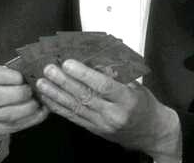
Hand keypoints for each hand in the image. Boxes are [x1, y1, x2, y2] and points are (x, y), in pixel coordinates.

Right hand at [0, 63, 48, 157]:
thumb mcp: (0, 72)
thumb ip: (13, 71)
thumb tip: (35, 72)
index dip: (10, 76)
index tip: (22, 78)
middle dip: (19, 94)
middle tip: (31, 91)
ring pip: (5, 114)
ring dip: (26, 109)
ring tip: (37, 103)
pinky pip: (12, 126)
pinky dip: (29, 119)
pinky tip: (39, 113)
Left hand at [35, 60, 180, 161]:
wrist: (151, 133)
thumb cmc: (145, 104)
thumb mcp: (137, 85)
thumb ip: (117, 74)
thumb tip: (95, 60)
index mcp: (127, 99)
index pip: (103, 85)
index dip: (84, 74)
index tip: (69, 63)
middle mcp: (113, 114)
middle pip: (85, 96)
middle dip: (64, 82)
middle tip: (49, 69)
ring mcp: (102, 124)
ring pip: (75, 107)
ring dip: (56, 94)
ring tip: (42, 83)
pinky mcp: (94, 129)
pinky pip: (73, 118)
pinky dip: (59, 108)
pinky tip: (48, 99)